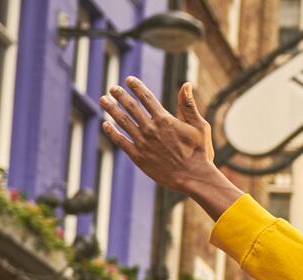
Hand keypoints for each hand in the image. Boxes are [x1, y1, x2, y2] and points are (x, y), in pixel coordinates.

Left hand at [101, 77, 242, 218]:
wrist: (193, 177)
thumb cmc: (199, 152)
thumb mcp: (199, 126)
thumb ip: (189, 105)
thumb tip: (186, 84)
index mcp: (165, 119)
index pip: (146, 98)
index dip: (136, 87)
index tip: (129, 79)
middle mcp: (151, 129)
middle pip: (131, 107)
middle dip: (120, 95)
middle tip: (112, 88)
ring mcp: (143, 143)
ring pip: (122, 122)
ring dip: (112, 109)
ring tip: (103, 100)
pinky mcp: (138, 157)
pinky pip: (121, 141)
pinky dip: (112, 132)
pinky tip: (105, 124)